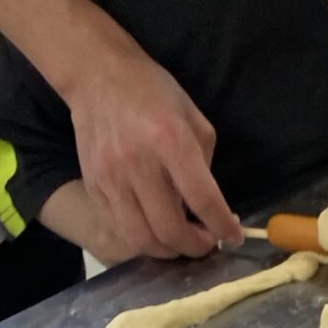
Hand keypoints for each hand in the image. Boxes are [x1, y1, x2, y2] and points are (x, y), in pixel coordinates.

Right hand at [64, 28, 241, 260]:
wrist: (98, 76)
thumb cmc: (153, 93)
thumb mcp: (194, 119)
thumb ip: (204, 164)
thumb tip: (210, 206)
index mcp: (170, 141)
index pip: (202, 199)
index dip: (222, 227)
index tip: (233, 237)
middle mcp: (138, 163)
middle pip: (169, 229)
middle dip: (195, 247)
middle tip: (207, 243)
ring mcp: (111, 178)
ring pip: (140, 239)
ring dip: (167, 251)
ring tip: (182, 242)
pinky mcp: (93, 186)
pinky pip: (119, 228)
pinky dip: (142, 239)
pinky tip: (155, 230)